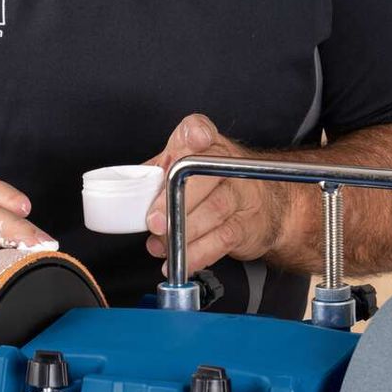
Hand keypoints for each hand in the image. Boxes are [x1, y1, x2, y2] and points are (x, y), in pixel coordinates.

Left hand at [143, 115, 291, 275]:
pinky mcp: (248, 223)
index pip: (198, 129)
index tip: (196, 138)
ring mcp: (241, 193)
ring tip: (162, 246)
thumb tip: (127, 198)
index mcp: (203, 144)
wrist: (264, 205)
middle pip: (203, 177)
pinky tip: (182, 261)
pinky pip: (223, 239)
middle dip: (176, 202)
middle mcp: (226, 163)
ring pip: (214, 210)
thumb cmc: (211, 185)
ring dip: (183, 233)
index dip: (196, 134)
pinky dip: (199, 254)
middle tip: (155, 222)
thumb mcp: (181, 170)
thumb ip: (155, 177)